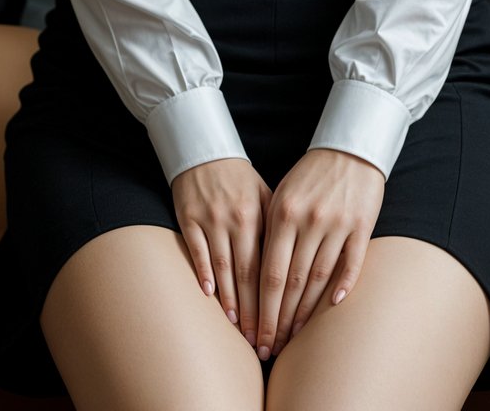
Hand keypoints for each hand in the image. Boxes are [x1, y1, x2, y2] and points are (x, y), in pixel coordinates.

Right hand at [171, 157, 272, 347]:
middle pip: (248, 273)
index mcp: (261, 215)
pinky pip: (198, 251)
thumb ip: (279, 228)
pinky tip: (209, 296)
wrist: (205, 150)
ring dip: (231, 300)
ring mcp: (212, 219)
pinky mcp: (189, 219)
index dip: (275, 299)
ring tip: (238, 327)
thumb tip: (299, 263)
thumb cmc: (240, 179)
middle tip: (260, 339)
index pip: (271, 266)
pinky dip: (204, 274)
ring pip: (223, 267)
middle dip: (255, 310)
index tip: (281, 325)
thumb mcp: (266, 196)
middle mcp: (238, 219)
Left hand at [257, 148, 385, 360]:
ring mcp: (336, 224)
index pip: (269, 274)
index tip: (255, 335)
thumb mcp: (281, 195)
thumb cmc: (309, 175)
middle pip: (292, 283)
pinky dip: (342, 286)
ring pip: (319, 279)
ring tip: (295, 338)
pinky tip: (333, 307)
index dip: (262, 310)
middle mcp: (309, 221)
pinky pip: (351, 263)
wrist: (349, 147)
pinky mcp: (361, 225)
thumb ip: (270, 232)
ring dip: (306, 313)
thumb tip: (256, 277)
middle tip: (271, 347)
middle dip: (279, 320)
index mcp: (283, 214)